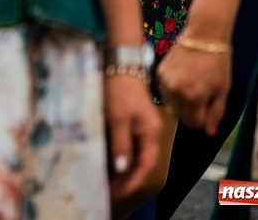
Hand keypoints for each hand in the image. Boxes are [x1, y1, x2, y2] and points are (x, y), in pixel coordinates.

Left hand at [103, 72, 161, 202]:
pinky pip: (128, 146)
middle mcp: (150, 134)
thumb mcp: (118, 119)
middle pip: (141, 163)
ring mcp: (141, 129)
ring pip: (134, 156)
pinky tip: (107, 163)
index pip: (146, 165)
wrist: (119, 65)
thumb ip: (121, 144)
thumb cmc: (119, 90)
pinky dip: (119, 157)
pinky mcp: (131, 124)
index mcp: (151, 134)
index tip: (118, 193)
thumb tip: (123, 170)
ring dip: (122, 170)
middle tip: (109, 191)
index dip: (133, 181)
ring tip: (107, 182)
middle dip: (127, 180)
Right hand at [158, 40, 232, 135]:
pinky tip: (182, 79)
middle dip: (190, 112)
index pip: (192, 123)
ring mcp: (164, 81)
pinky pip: (165, 90)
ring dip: (180, 102)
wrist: (203, 36)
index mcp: (193, 97)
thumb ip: (216, 113)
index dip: (201, 120)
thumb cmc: (218, 64)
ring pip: (170, 104)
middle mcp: (175, 92)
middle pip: (179, 115)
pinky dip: (173, 90)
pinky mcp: (159, 72)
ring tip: (190, 88)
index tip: (206, 110)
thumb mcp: (223, 90)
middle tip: (200, 99)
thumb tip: (209, 132)